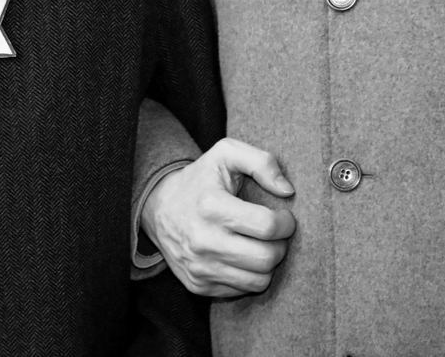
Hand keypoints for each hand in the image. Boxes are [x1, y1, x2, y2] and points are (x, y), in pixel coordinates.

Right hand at [140, 137, 295, 296]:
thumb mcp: (226, 154)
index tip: (283, 217)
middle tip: (275, 234)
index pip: (267, 226)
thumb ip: (262, 162)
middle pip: (266, 258)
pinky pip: (242, 290)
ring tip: (261, 245)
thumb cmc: (200, 179)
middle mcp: (202, 240)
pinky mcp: (198, 284)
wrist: (158, 207)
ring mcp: (199, 266)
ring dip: (268, 263)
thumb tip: (287, 190)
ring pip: (258, 281)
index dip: (286, 222)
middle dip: (281, 245)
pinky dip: (249, 275)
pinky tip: (242, 256)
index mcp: (211, 205)